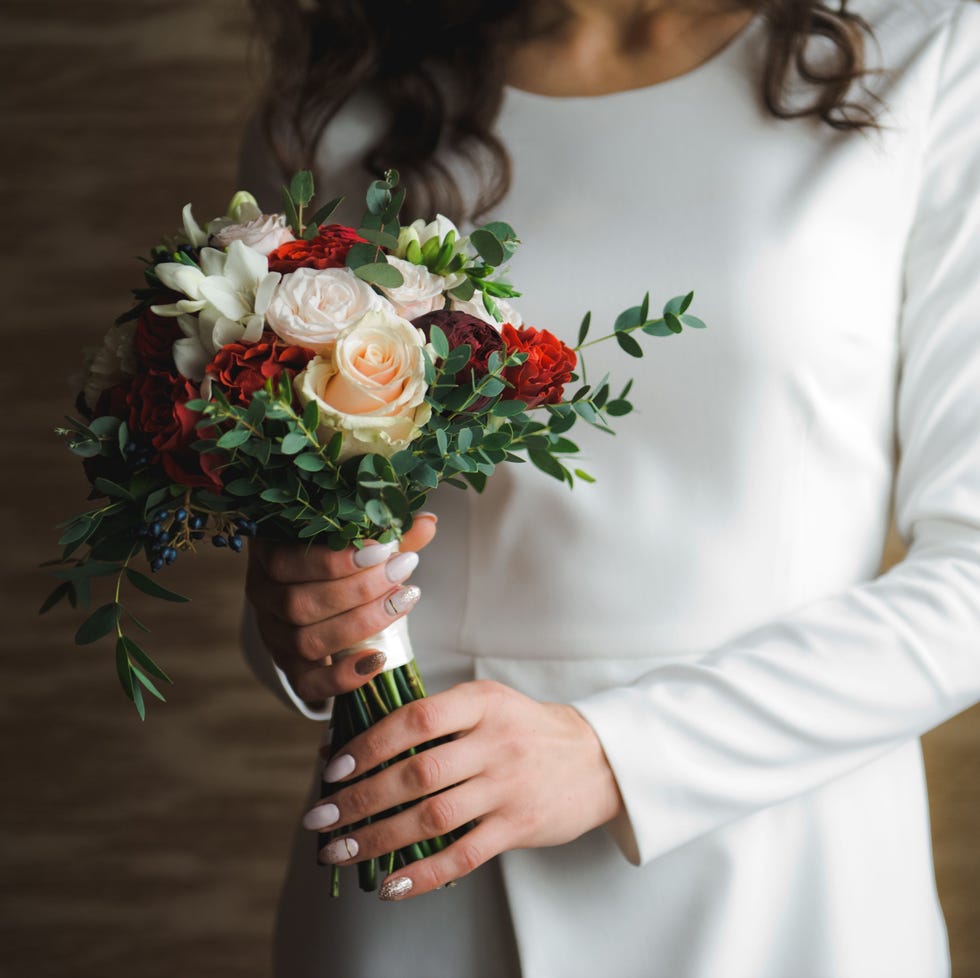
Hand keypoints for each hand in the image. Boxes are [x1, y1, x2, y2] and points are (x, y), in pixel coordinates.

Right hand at [245, 514, 436, 703]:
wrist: (317, 589)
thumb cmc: (338, 557)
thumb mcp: (357, 539)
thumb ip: (387, 534)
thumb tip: (428, 522)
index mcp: (267, 555)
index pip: (287, 561)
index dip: (336, 560)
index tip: (384, 549)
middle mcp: (262, 596)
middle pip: (298, 604)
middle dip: (358, 590)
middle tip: (401, 572)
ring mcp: (272, 634)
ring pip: (305, 641)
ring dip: (360, 624)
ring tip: (402, 602)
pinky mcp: (288, 667)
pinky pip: (306, 683)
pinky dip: (342, 677)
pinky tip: (379, 658)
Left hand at [303, 680, 624, 899]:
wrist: (596, 759)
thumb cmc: (524, 729)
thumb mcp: (484, 704)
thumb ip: (429, 720)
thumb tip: (348, 747)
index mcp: (480, 701)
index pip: (415, 720)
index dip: (368, 746)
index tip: (332, 771)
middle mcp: (495, 741)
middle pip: (416, 773)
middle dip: (360, 800)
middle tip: (318, 819)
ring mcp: (508, 785)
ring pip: (432, 817)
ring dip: (379, 839)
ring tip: (340, 852)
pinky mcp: (520, 825)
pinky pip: (464, 855)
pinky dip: (424, 874)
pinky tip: (390, 885)